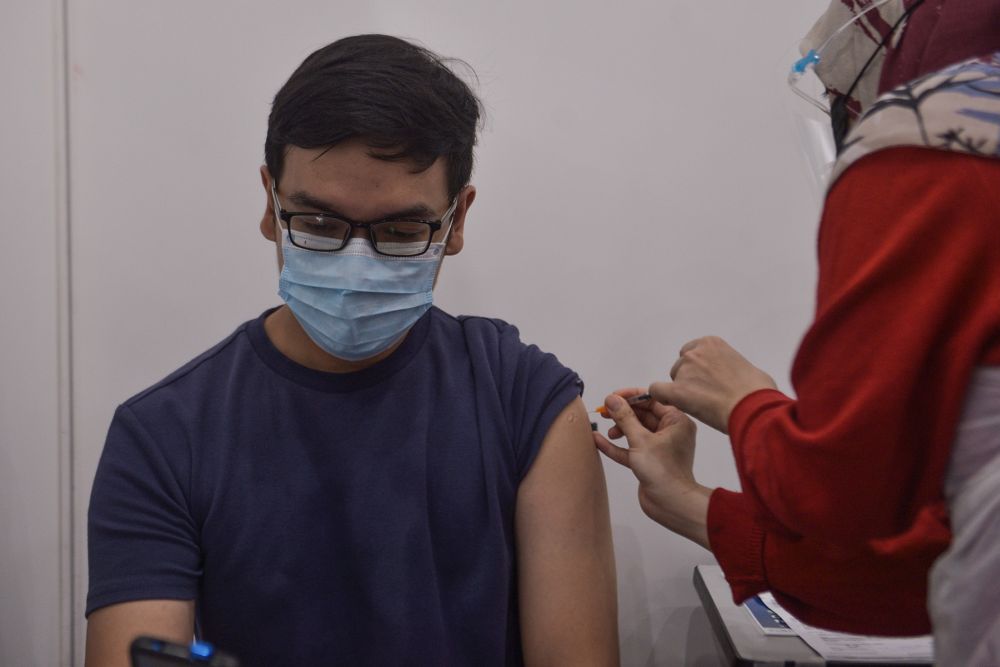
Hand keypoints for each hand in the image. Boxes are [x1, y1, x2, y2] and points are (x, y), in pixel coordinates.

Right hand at [593, 389, 710, 548]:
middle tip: (605, 411)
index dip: (631, 397)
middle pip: (642, 415)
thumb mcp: (640, 439)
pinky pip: (630, 449)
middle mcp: (670, 432)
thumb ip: (624, 418)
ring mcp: (659, 447)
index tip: (613, 396)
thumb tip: (612, 399)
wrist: (670, 504)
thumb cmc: (663, 471)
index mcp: (676, 421)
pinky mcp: (648, 461)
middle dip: (622, 413)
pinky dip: (616, 445)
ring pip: (635, 431)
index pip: (652, 400)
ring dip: (619, 429)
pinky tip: (598, 441)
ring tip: (606, 430)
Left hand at [649, 336, 775, 433]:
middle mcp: (695, 353)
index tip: (705, 380)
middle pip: (681, 366)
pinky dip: (662, 397)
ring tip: (704, 406)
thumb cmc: (758, 391)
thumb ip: (730, 367)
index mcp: (712, 344)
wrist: (753, 407)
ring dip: (682, 391)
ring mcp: (685, 371)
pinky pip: (657, 391)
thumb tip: (733, 377)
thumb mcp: (746, 367)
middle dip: (689, 379)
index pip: (692, 351)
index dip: (697, 368)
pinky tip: (672, 405)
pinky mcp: (677, 391)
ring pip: (673, 380)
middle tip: (705, 396)